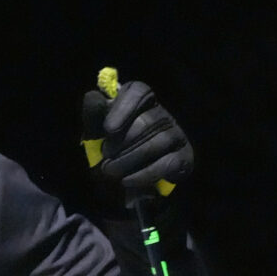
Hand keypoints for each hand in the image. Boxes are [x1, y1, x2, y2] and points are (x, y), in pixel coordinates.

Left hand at [81, 81, 192, 195]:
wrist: (123, 184)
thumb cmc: (110, 152)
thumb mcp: (97, 134)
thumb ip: (94, 116)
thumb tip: (93, 97)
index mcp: (140, 103)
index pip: (138, 91)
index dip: (124, 108)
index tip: (108, 129)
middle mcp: (162, 115)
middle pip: (147, 120)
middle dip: (122, 142)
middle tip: (105, 156)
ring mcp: (176, 136)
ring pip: (158, 142)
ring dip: (129, 159)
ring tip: (110, 170)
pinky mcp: (184, 158)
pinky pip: (168, 164)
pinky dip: (144, 174)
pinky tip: (127, 181)